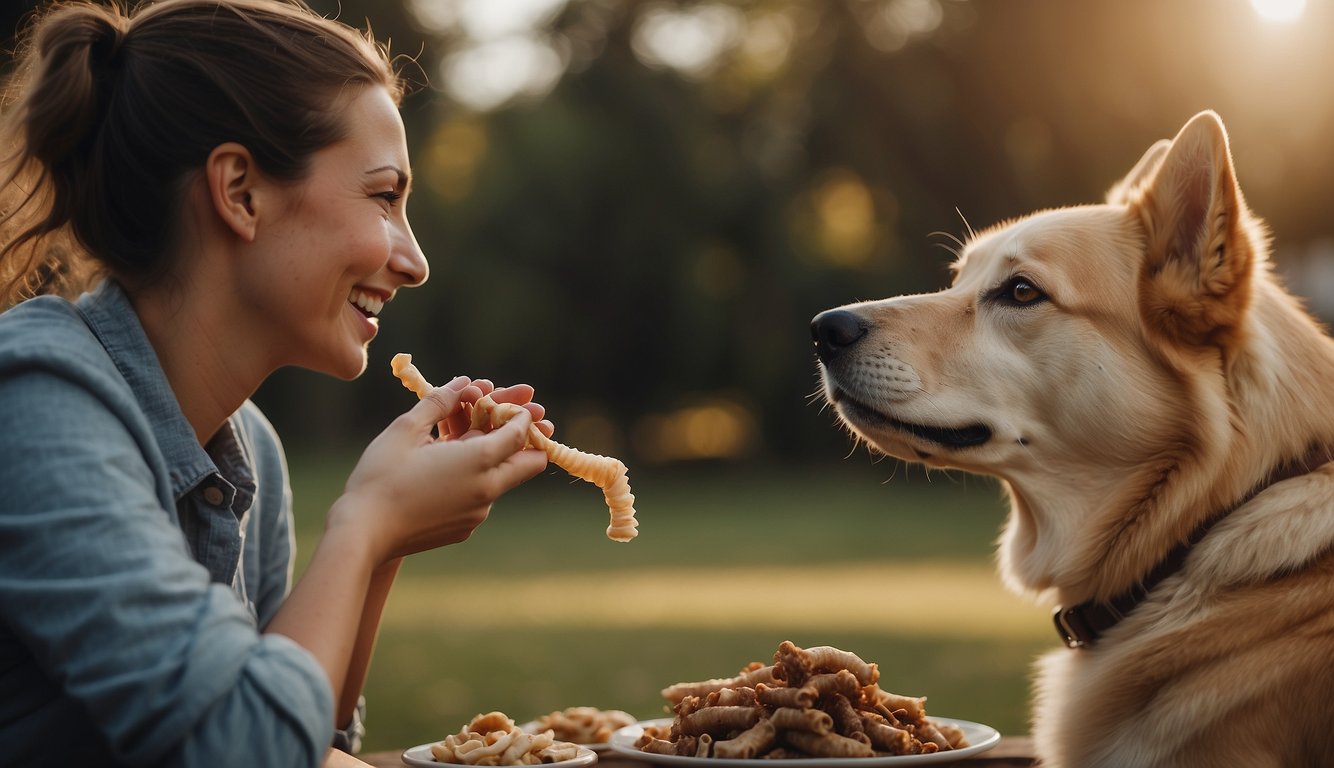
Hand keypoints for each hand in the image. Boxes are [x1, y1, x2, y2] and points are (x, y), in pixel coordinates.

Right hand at [332, 379, 548, 562]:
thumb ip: (440, 402)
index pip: (519, 434)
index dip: (521, 415)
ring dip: (493, 457)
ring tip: (466, 436)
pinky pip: (480, 497)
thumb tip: (462, 382)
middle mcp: (488, 490)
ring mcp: (478, 513)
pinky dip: (475, 478)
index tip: (519, 403)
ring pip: (501, 479)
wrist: (363, 532)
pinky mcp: (464, 528)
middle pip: (529, 463)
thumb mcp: (407, 429)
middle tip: (516, 421)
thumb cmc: (382, 476)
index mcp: (479, 460)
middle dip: (527, 440)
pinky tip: (448, 466)